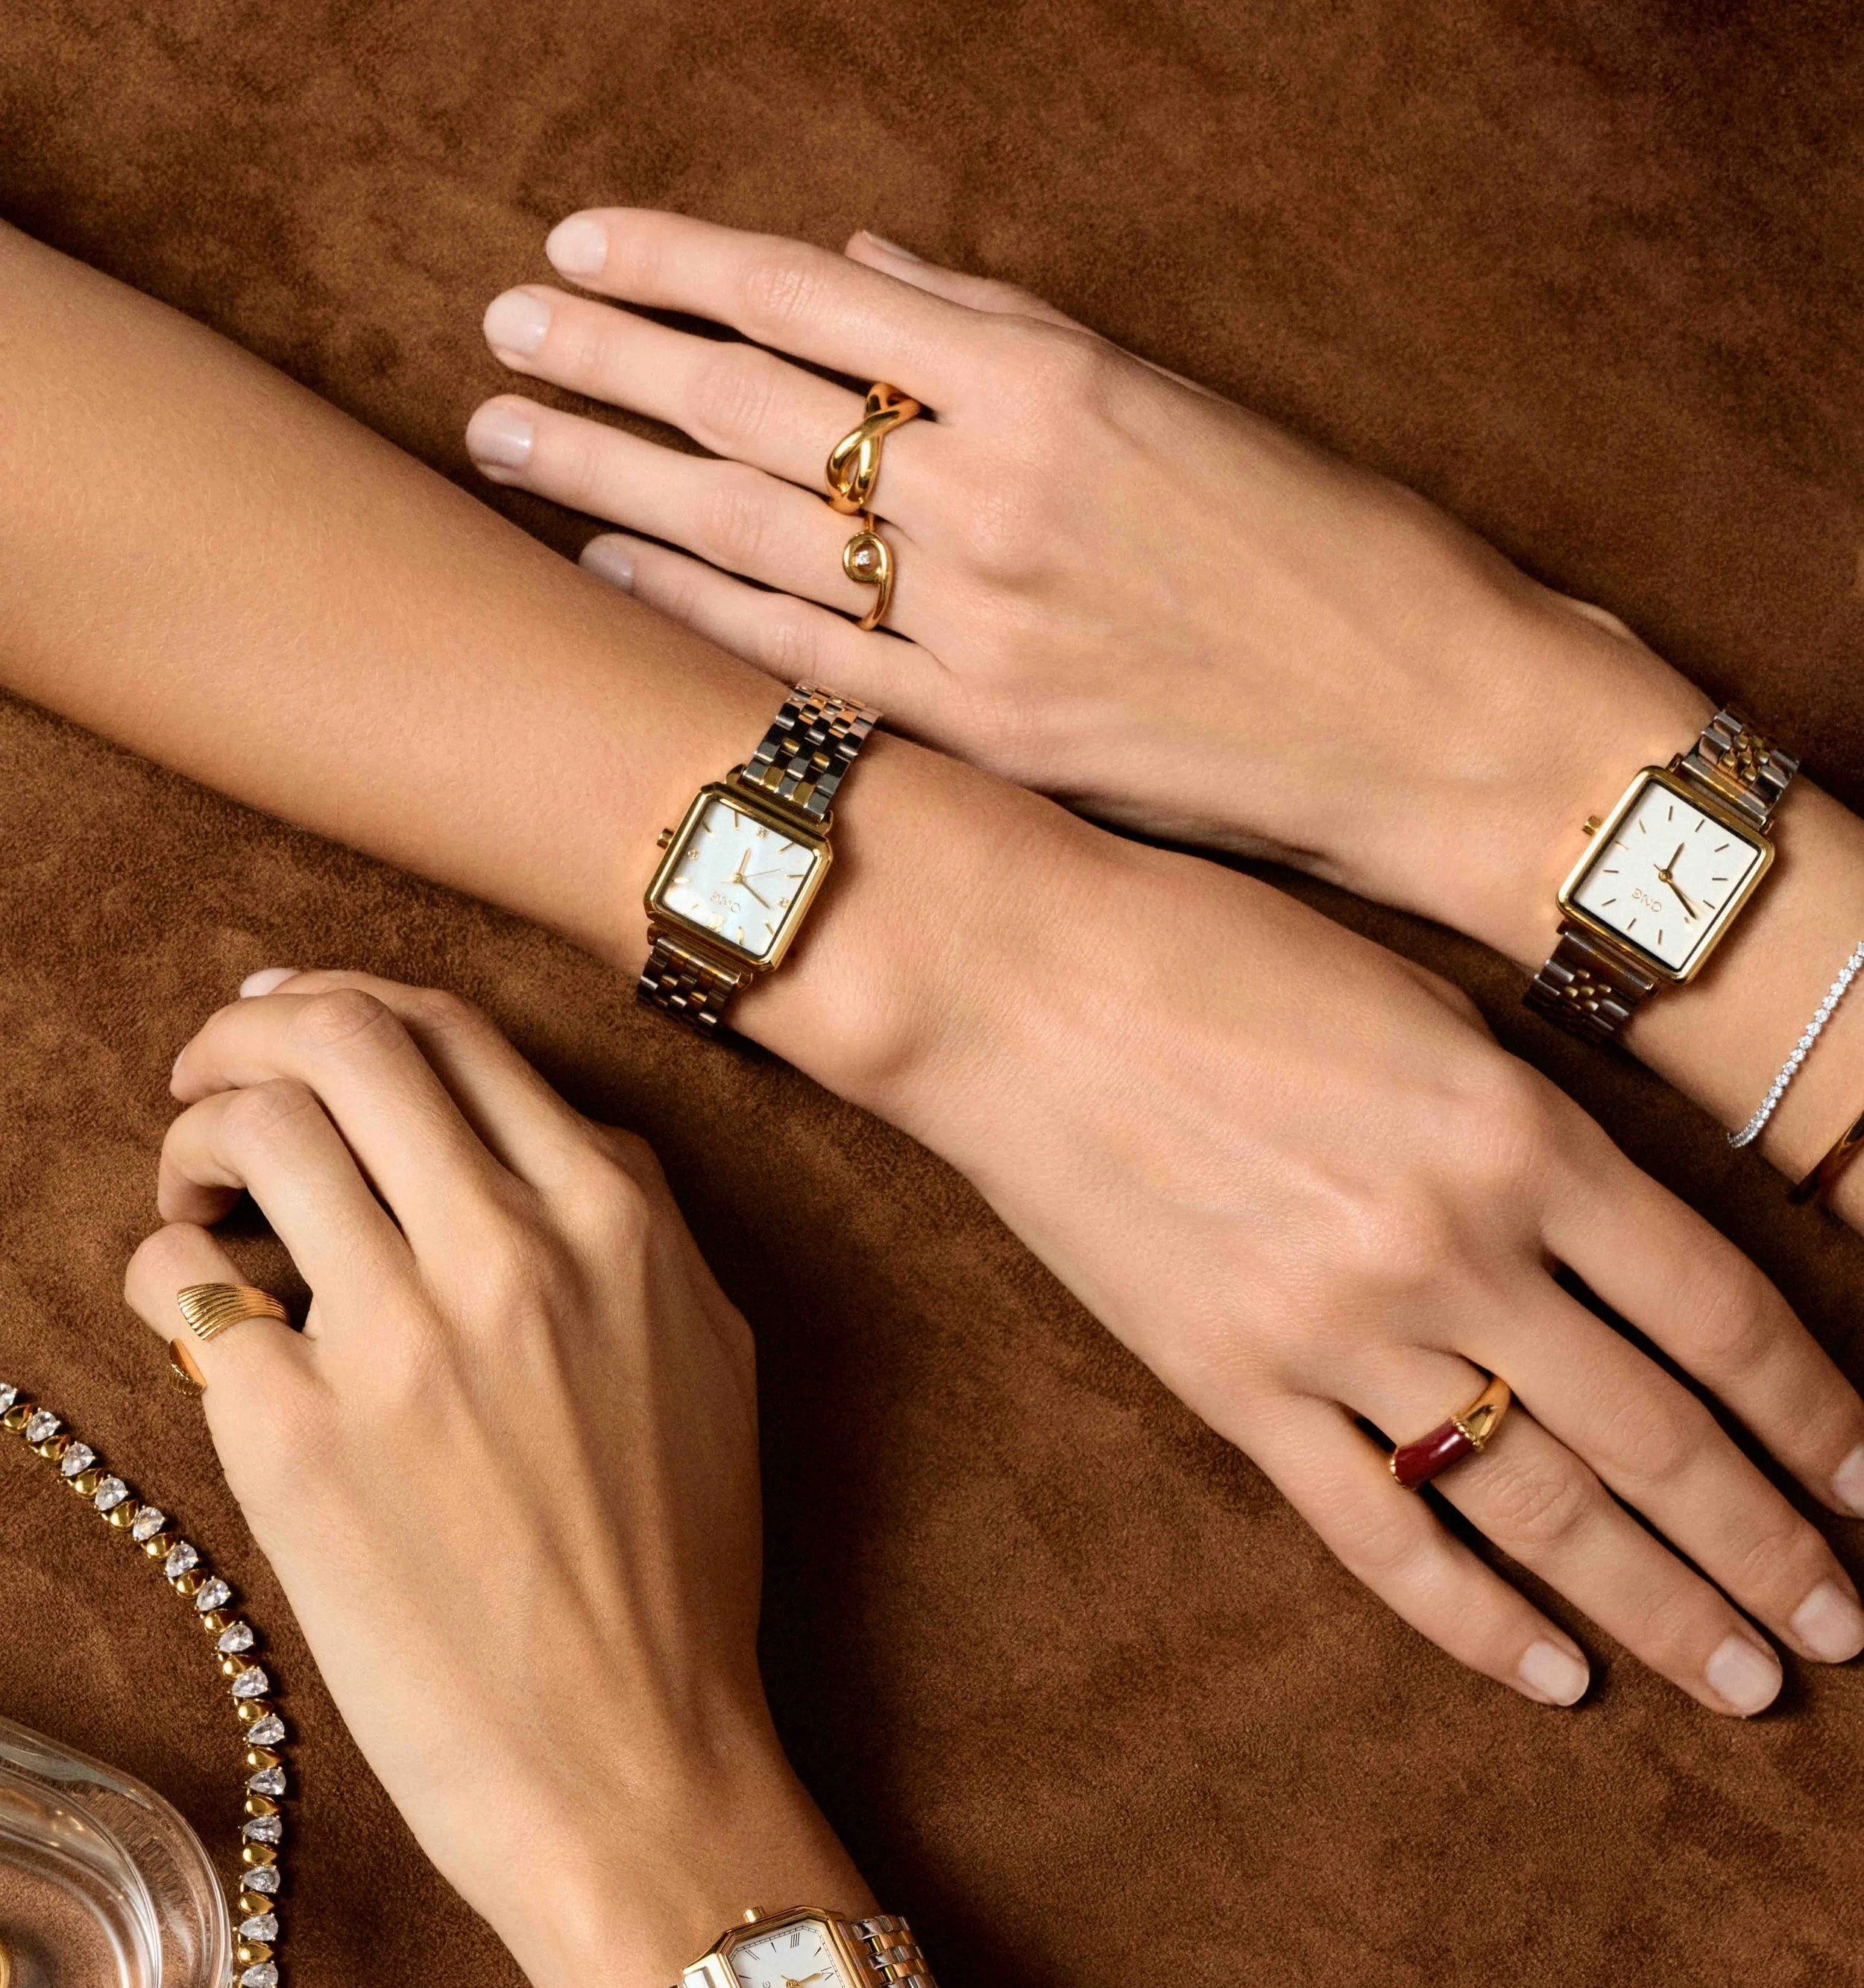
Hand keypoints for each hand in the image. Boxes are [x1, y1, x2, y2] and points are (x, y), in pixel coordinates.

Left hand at [122, 971, 867, 1987]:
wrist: (636, 1771)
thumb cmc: (678, 1589)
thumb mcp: (709, 1369)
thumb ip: (632, 1235)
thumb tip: (533, 1150)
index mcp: (619, 1228)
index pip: (454, 1035)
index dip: (346, 1006)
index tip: (293, 1028)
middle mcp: (512, 1254)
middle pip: (341, 1038)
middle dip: (247, 1031)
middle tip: (207, 1082)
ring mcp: (400, 1341)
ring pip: (254, 1130)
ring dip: (195, 1135)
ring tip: (198, 1200)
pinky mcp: (296, 1441)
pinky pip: (184, 1285)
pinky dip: (168, 1273)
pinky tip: (201, 1329)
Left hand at [464, 208, 1694, 961]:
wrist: (1422, 716)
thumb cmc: (1321, 550)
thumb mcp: (1179, 402)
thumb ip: (1009, 340)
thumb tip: (865, 287)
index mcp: (1051, 383)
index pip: (808, 309)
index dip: (678, 270)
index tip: (578, 247)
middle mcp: (998, 493)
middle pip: (751, 414)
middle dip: (609, 364)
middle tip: (500, 335)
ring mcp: (984, 622)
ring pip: (752, 534)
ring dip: (613, 478)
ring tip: (507, 437)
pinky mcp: (991, 733)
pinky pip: (807, 662)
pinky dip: (698, 611)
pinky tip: (609, 573)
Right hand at [856, 841, 1863, 1714]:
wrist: (1019, 983)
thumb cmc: (1226, 960)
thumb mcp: (1432, 1018)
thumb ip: (1541, 1145)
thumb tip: (1637, 1269)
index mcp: (1519, 1136)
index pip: (1719, 1313)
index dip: (1818, 1415)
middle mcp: (1453, 1249)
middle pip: (1658, 1436)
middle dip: (1770, 1546)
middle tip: (1844, 1632)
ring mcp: (1340, 1333)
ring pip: (1541, 1505)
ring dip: (1662, 1606)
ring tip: (1748, 1680)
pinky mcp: (1237, 1391)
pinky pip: (1380, 1533)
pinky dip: (1477, 1618)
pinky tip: (1560, 1678)